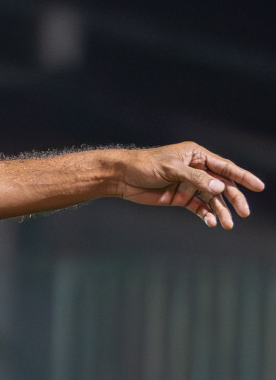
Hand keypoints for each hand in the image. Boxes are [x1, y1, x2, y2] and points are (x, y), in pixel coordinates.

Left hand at [116, 143, 263, 228]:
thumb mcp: (170, 168)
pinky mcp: (180, 197)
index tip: (259, 186)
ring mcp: (189, 184)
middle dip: (234, 199)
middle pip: (222, 185)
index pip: (224, 166)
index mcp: (196, 155)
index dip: (242, 176)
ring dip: (220, 211)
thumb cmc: (144, 165)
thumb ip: (195, 178)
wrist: (121, 177)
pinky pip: (198, 207)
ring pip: (211, 199)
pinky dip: (206, 215)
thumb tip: (219, 187)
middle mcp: (196, 169)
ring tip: (227, 224)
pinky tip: (211, 222)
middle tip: (244, 212)